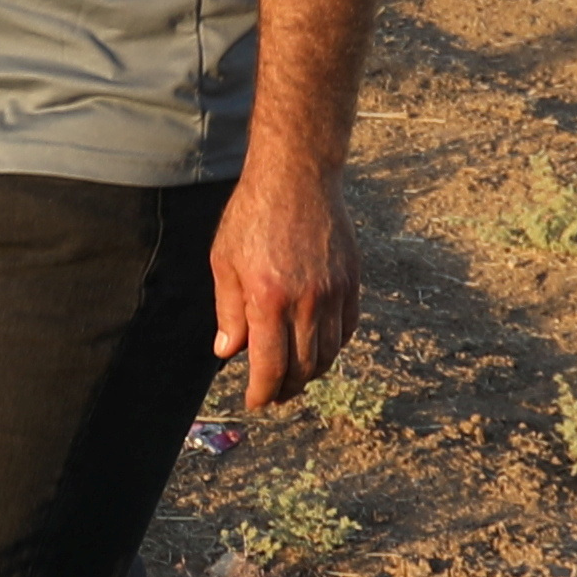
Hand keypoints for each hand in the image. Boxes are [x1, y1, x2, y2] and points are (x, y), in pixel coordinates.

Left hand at [210, 164, 352, 410]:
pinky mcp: (351, 280)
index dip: (263, 392)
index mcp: (268, 297)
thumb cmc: (253, 214)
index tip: (255, 401)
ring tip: (293, 377)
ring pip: (327, 353)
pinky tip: (316, 348)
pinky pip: (347, 330)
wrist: (297, 175)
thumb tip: (228, 353)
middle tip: (273, 395)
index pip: (270, 366)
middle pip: (303, 367)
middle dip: (286, 389)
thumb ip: (228, 311)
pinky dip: (332, 347)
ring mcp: (334, 291)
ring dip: (310, 373)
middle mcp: (306, 300)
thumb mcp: (225, 261)